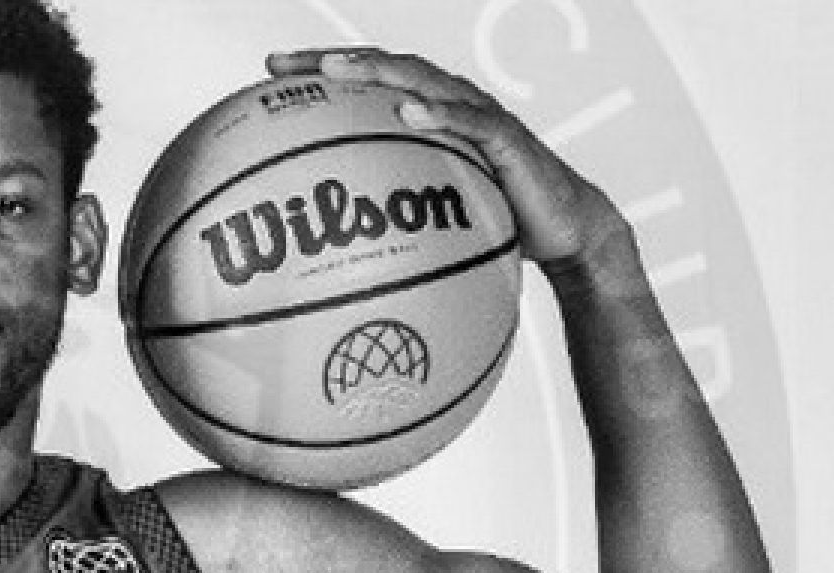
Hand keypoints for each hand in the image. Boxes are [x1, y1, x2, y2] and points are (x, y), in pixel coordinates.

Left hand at [267, 49, 623, 270]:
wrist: (563, 232)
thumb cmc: (495, 221)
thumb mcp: (430, 219)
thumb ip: (386, 217)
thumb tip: (325, 251)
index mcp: (428, 115)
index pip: (367, 83)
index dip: (320, 71)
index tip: (270, 72)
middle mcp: (450, 105)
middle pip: (384, 69)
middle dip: (333, 61)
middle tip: (283, 64)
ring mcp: (480, 117)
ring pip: (423, 81)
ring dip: (377, 72)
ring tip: (335, 69)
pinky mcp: (508, 140)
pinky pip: (472, 122)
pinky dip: (441, 113)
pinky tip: (409, 112)